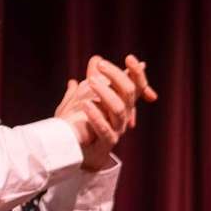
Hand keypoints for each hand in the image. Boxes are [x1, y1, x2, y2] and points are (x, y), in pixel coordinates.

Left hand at [58, 54, 157, 169]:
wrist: (73, 152)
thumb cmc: (79, 122)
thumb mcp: (84, 96)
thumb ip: (92, 79)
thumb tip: (96, 59)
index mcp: (121, 104)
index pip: (137, 86)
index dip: (137, 73)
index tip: (130, 58)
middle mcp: (123, 116)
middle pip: (129, 93)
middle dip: (116, 76)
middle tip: (100, 65)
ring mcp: (116, 130)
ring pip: (119, 109)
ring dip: (105, 93)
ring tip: (90, 81)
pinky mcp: (105, 144)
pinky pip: (105, 129)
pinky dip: (96, 116)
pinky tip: (86, 104)